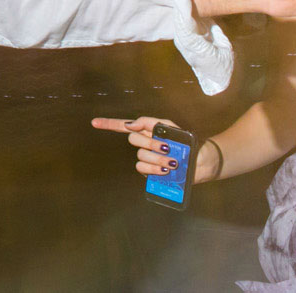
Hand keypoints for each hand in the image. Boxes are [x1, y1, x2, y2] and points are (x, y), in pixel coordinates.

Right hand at [91, 116, 223, 183]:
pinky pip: (143, 169)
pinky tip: (165, 171)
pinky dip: (154, 169)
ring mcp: (148, 159)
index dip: (109, 124)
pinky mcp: (151, 173)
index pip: (125, 126)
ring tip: (171, 162)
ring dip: (156, 159)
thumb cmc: (187, 142)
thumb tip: (130, 125)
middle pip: (133, 140)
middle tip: (166, 147)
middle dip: (150, 143)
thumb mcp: (170, 127)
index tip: (94, 122)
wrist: (202, 161)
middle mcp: (145, 145)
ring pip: (140, 156)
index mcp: (149, 131)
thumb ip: (149, 122)